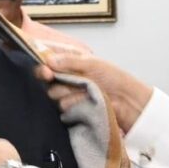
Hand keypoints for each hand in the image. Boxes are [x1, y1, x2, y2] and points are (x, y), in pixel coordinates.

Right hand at [36, 51, 152, 133]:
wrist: (126, 101)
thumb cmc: (113, 78)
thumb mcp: (92, 64)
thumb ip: (69, 61)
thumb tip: (48, 60)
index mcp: (71, 61)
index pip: (48, 59)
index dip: (42, 62)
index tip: (44, 67)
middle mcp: (66, 76)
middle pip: (45, 78)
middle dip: (50, 77)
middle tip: (54, 77)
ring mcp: (68, 93)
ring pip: (53, 93)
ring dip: (67, 92)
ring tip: (84, 91)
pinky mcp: (72, 109)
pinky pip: (62, 106)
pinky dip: (74, 103)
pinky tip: (85, 102)